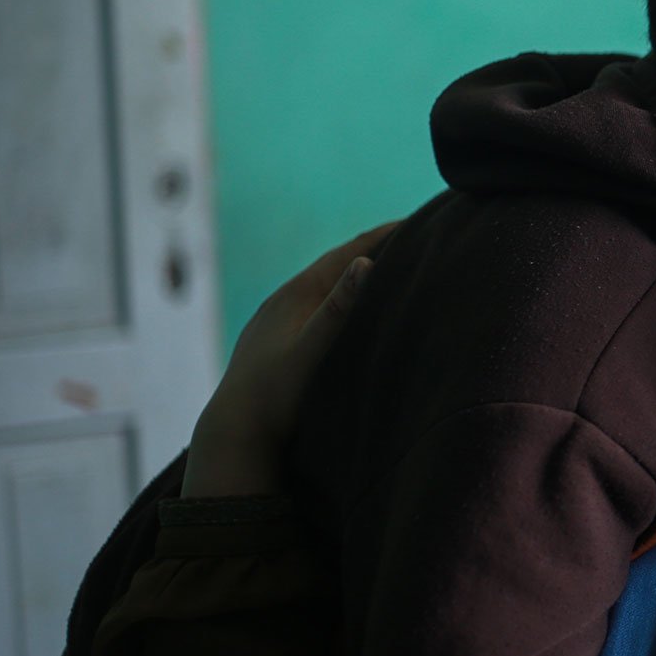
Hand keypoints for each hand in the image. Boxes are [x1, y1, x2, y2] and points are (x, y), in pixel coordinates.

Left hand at [182, 223, 395, 496]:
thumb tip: (366, 263)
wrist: (235, 434)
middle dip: (375, 250)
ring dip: (357, 275)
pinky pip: (317, 309)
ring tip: (390, 268)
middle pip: (337, 266)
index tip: (419, 221)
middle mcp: (284, 301)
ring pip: (326, 288)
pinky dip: (342, 300)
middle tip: (416, 237)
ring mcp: (278, 321)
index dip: (383, 235)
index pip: (347, 253)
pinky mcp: (277, 342)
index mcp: (295, 295)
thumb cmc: (275, 395)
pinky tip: (350, 311)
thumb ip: (339, 308)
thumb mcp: (313, 350)